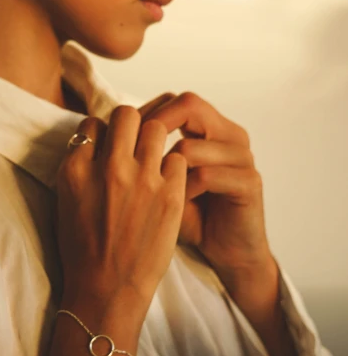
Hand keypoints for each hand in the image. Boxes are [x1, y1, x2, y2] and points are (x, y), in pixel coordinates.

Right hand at [56, 106, 186, 318]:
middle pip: (126, 114)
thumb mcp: (66, 200)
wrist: (107, 290)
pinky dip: (173, 165)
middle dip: (131, 122)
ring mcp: (142, 180)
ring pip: (156, 128)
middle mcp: (108, 168)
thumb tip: (95, 140)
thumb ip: (80, 165)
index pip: (93, 124)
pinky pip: (178, 158)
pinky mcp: (170, 195)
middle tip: (135, 140)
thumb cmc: (82, 249)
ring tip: (153, 156)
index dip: (103, 131)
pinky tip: (167, 180)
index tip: (108, 144)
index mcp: (76, 169)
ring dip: (155, 137)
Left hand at [138, 92, 272, 276]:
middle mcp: (231, 135)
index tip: (120, 135)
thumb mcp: (164, 179)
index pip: (176, 101)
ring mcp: (243, 156)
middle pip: (189, 105)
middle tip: (132, 154)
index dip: (147, 112)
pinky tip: (175, 206)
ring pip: (190, 145)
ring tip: (154, 192)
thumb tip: (106, 133)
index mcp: (213, 128)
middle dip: (153, 127)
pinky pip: (207, 175)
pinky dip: (184, 191)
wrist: (228, 253)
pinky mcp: (249, 182)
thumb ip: (146, 153)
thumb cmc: (191, 215)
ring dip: (165, 171)